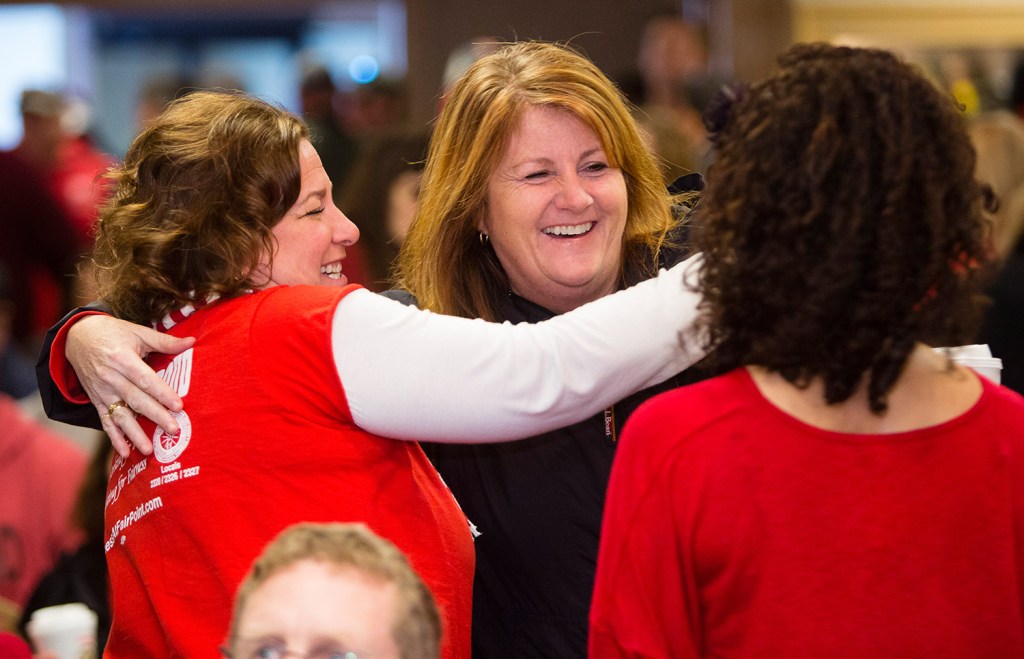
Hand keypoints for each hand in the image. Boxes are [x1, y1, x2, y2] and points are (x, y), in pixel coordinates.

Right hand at [66, 314, 194, 457]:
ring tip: (148, 450)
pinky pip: (105, 421)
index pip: (145, 379)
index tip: (178, 406)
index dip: (162, 393)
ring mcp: (102, 391)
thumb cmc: (112, 333)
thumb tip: (191, 342)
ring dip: (134, 434)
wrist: (76, 337)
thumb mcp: (137, 332)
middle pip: (136, 400)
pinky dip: (114, 438)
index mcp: (122, 358)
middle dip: (155, 416)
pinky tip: (124, 453)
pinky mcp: (96, 400)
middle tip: (173, 430)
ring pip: (120, 415)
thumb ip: (164, 342)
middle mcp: (111, 377)